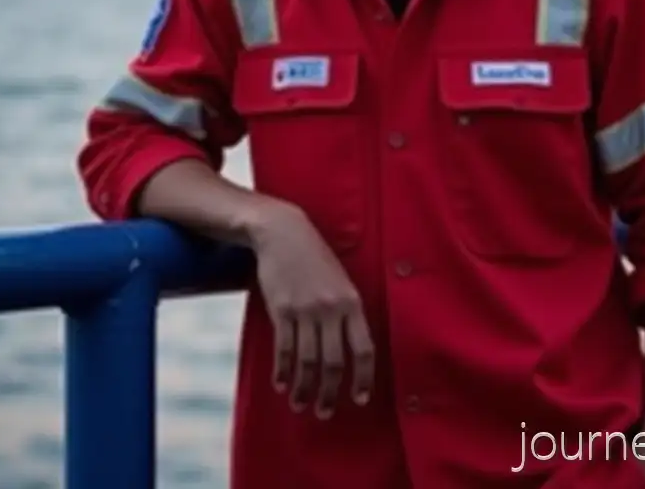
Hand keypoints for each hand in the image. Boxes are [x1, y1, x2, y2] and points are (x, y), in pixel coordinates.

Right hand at [249, 200, 374, 419]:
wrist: (284, 233)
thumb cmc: (315, 258)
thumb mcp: (340, 280)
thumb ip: (347, 311)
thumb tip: (351, 350)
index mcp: (352, 302)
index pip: (364, 349)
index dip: (363, 378)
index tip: (359, 399)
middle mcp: (331, 308)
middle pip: (334, 362)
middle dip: (329, 393)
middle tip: (325, 412)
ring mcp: (305, 309)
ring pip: (307, 361)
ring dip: (304, 388)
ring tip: (300, 403)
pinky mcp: (282, 309)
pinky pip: (284, 349)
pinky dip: (282, 371)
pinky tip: (281, 383)